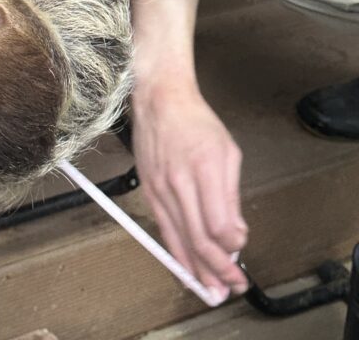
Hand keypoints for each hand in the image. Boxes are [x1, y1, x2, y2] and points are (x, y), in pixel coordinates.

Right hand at [132, 79, 248, 299]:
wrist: (159, 100)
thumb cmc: (196, 122)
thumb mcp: (227, 151)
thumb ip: (231, 195)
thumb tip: (235, 234)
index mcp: (204, 168)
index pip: (218, 224)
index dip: (232, 246)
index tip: (240, 249)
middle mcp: (179, 181)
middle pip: (198, 238)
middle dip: (218, 269)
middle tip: (232, 286)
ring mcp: (160, 187)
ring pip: (179, 239)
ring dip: (197, 269)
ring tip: (212, 289)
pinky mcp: (148, 190)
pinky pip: (162, 229)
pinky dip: (175, 252)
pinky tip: (186, 268)